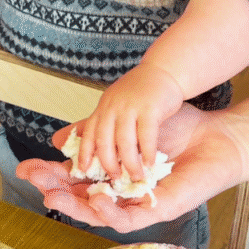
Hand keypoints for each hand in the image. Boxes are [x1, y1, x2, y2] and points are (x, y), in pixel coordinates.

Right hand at [16, 105, 242, 232]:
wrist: (212, 137)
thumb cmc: (175, 131)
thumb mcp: (126, 127)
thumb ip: (95, 133)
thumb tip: (58, 139)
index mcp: (109, 174)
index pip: (71, 178)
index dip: (47, 175)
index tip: (24, 168)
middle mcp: (119, 192)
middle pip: (79, 199)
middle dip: (54, 191)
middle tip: (34, 183)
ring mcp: (136, 203)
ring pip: (98, 215)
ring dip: (75, 207)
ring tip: (54, 197)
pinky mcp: (156, 211)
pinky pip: (128, 218)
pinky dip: (110, 212)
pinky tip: (95, 200)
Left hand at [77, 63, 185, 180]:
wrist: (164, 70)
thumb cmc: (141, 93)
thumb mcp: (117, 104)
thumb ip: (109, 124)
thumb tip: (102, 153)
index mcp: (103, 108)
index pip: (88, 134)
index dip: (84, 153)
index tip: (84, 170)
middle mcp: (112, 107)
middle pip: (103, 141)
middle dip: (108, 163)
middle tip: (116, 178)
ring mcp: (130, 106)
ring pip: (124, 141)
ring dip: (130, 163)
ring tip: (136, 176)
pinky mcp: (150, 107)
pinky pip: (146, 135)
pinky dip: (147, 152)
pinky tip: (150, 164)